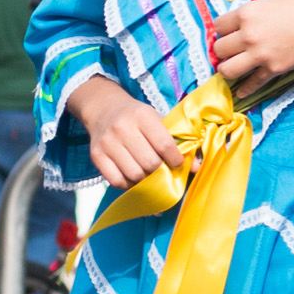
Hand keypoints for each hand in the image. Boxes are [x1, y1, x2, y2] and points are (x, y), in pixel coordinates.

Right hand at [74, 80, 188, 190]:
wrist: (104, 109)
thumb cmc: (137, 118)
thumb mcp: (157, 121)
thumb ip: (176, 142)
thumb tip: (198, 167)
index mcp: (142, 116)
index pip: (164, 145)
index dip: (175, 160)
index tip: (178, 163)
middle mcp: (122, 128)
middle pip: (149, 163)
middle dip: (160, 171)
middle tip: (162, 169)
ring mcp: (107, 143)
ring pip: (134, 175)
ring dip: (145, 180)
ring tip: (148, 173)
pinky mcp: (96, 156)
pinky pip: (116, 181)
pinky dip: (128, 184)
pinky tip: (133, 177)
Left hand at [207, 0, 293, 90]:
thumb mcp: (273, 2)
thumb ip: (254, 15)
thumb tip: (242, 25)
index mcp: (247, 13)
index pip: (218, 26)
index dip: (223, 30)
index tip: (230, 33)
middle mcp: (249, 34)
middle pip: (219, 49)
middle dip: (224, 51)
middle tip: (233, 51)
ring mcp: (260, 54)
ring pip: (227, 70)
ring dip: (229, 70)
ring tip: (235, 67)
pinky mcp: (274, 69)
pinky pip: (251, 83)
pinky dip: (245, 89)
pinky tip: (242, 92)